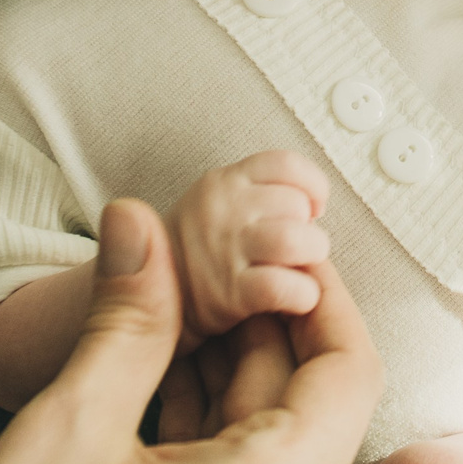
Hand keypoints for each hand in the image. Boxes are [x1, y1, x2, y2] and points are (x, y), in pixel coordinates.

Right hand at [0, 198, 380, 463]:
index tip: (276, 247)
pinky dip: (209, 446)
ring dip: (230, 387)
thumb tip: (144, 222)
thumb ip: (129, 315)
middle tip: (204, 264)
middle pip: (309, 417)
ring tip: (167, 317)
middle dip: (260, 333)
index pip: (348, 373)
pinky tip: (153, 394)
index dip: (319, 294)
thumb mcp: (68, 422)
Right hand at [164, 151, 331, 342]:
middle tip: (296, 249)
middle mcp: (223, 209)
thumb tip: (315, 204)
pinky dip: (302, 294)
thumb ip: (262, 193)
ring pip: (296, 240)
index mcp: (224, 181)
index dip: (312, 187)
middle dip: (308, 228)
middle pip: (297, 204)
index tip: (313, 208)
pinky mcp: (228, 294)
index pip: (287, 165)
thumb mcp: (218, 202)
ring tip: (298, 269)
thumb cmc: (197, 250)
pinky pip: (286, 287)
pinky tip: (293, 298)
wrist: (147, 296)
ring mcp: (224, 250)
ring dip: (310, 259)